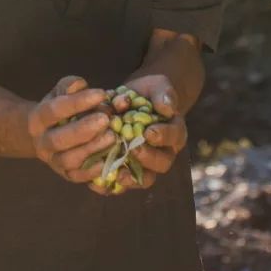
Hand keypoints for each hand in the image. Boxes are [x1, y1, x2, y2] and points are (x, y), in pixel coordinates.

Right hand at [27, 75, 116, 183]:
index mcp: (38, 119)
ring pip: (69, 160)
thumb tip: (81, 85)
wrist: (44, 135)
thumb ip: (70, 86)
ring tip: (112, 137)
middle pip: (60, 139)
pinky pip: (78, 177)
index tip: (101, 94)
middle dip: (84, 129)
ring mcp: (53, 161)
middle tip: (106, 119)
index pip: (55, 110)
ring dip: (92, 149)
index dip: (77, 102)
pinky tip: (109, 159)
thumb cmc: (58, 109)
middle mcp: (43, 142)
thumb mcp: (60, 92)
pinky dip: (93, 171)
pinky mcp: (66, 175)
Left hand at [86, 74, 186, 196]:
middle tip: (133, 148)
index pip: (174, 138)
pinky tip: (96, 182)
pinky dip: (109, 183)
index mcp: (174, 133)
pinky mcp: (125, 166)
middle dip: (147, 157)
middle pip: (160, 163)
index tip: (149, 132)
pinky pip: (120, 181)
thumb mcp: (159, 86)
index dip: (163, 137)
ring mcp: (144, 162)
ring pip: (142, 178)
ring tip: (117, 172)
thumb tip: (166, 107)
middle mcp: (163, 152)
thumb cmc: (151, 92)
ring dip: (130, 177)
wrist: (136, 97)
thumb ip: (164, 95)